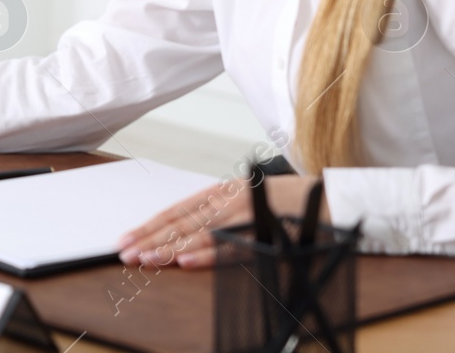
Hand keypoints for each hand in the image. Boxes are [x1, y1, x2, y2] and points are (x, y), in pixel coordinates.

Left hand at [116, 174, 325, 268]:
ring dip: (170, 248)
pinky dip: (209, 253)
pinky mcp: (264, 232)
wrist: (329, 196)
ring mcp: (245, 216)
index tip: (127, 238)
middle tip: (126, 253)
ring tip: (147, 259)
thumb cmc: (284, 201)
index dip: (150, 225)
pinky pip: (232, 246)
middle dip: (151, 238)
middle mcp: (228, 201)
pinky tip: (188, 260)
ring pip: (200, 234)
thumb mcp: (244, 199)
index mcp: (220, 193)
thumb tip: (181, 233)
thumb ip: (215, 213)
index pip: (176, 210)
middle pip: (182, 222)